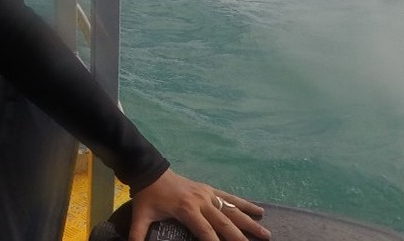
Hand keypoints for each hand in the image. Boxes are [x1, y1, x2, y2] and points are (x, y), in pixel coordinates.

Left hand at [127, 169, 269, 240]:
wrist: (150, 170)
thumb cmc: (147, 196)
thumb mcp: (141, 217)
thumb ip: (137, 235)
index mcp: (186, 210)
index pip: (205, 232)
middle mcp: (201, 202)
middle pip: (224, 223)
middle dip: (240, 237)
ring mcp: (207, 194)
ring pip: (232, 210)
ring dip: (249, 222)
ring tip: (266, 233)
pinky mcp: (209, 189)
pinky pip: (230, 198)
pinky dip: (244, 204)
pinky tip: (259, 211)